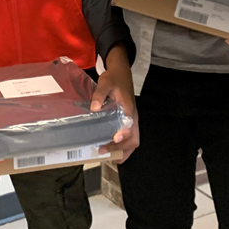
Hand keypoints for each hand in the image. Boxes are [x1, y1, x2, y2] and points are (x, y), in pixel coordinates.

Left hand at [90, 46, 138, 161]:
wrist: (121, 72)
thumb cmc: (114, 78)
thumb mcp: (105, 82)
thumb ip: (100, 94)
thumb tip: (94, 108)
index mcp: (128, 108)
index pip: (130, 125)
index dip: (124, 134)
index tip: (115, 138)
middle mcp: (132, 117)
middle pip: (134, 139)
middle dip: (121, 149)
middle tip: (104, 151)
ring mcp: (131, 120)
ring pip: (133, 140)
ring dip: (122, 150)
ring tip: (106, 155)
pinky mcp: (128, 121)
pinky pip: (129, 137)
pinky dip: (122, 147)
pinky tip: (111, 149)